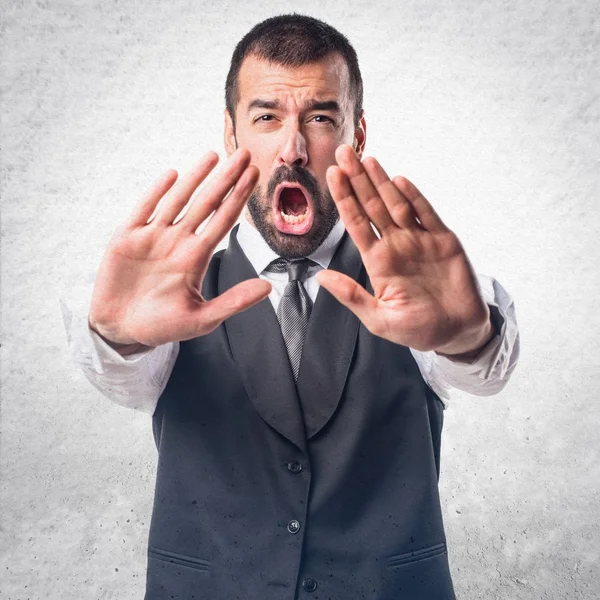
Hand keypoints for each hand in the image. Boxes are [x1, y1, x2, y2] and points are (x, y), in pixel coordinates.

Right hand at [88, 148, 271, 348]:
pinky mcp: (127, 238)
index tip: (255, 175)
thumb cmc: (163, 326)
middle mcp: (178, 241)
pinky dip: (156, 192)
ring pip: (177, 200)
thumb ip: (233, 302)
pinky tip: (172, 175)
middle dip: (225, 178)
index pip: (223, 220)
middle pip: (206, 203)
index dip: (238, 197)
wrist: (122, 330)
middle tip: (244, 153)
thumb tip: (268, 288)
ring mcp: (153, 237)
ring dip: (195, 177)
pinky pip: (143, 209)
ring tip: (213, 155)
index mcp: (196, 257)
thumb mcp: (202, 318)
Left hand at [317, 144, 492, 354]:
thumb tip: (320, 277)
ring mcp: (419, 240)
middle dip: (357, 179)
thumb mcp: (379, 319)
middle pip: (372, 206)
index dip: (344, 199)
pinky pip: (427, 214)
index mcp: (377, 261)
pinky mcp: (443, 241)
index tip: (331, 175)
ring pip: (396, 204)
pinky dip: (414, 197)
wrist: (457, 332)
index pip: (355, 224)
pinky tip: (399, 181)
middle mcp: (395, 245)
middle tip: (343, 152)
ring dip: (381, 181)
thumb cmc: (417, 329)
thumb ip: (352, 296)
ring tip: (367, 159)